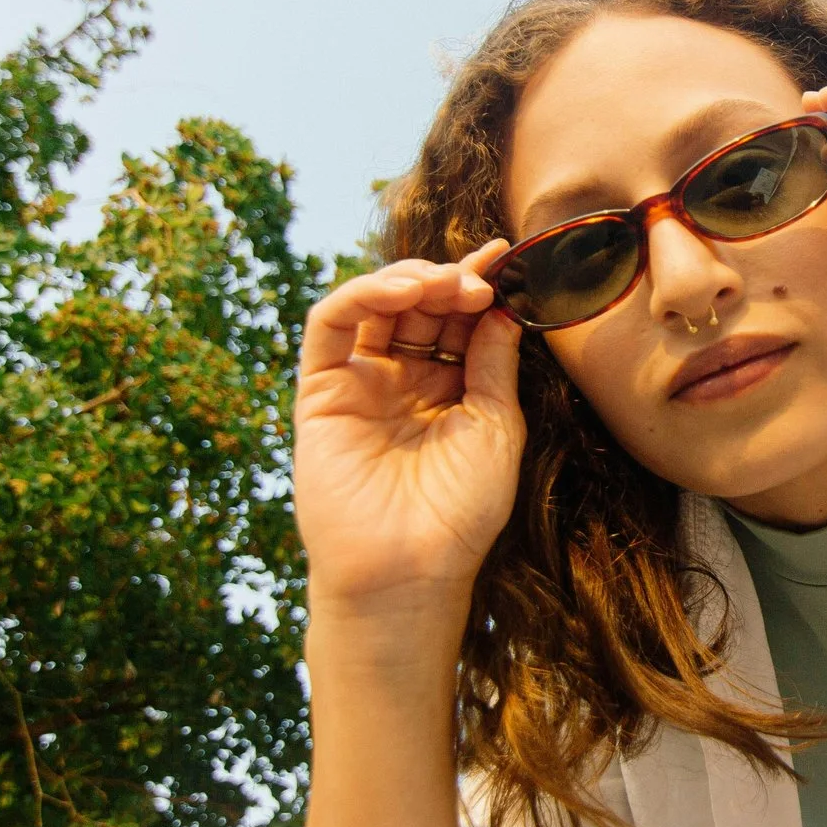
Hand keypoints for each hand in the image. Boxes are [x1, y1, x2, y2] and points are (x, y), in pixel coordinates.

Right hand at [292, 242, 523, 612]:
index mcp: (449, 389)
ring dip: (410, 279)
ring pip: (375, 304)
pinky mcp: (320, 390)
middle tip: (480, 276)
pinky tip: (402, 290)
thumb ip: (492, 363)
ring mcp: (360, 383)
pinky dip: (361, 293)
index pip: (460, 321)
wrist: (409, 570)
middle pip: (421, 306)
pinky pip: (329, 325)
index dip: (480, 286)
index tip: (506, 257)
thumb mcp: (495, 427)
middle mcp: (403, 380)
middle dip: (450, 281)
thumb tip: (502, 304)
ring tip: (446, 283)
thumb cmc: (460, 512)